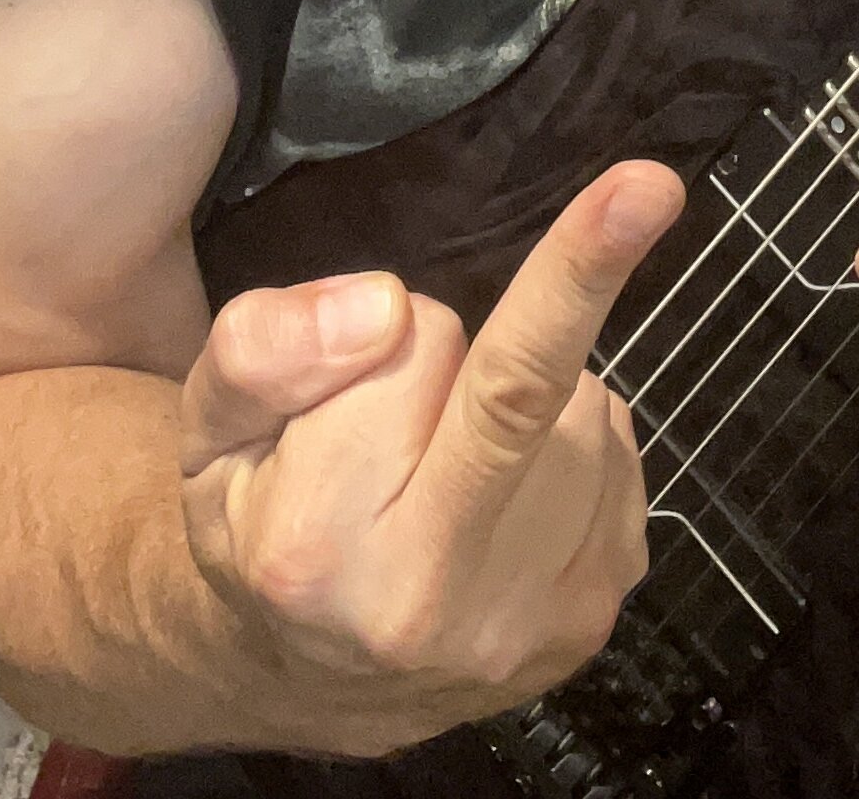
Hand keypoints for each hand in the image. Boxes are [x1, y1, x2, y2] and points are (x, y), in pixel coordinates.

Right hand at [178, 161, 683, 757]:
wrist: (313, 675)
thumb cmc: (261, 513)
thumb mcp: (209, 423)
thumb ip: (262, 349)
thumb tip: (381, 309)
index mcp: (319, 549)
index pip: (407, 352)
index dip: (389, 319)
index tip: (371, 322)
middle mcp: (432, 603)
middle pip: (524, 392)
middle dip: (584, 275)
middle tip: (648, 185)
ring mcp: (527, 625)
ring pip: (578, 415)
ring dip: (533, 397)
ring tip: (455, 447)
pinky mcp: (592, 618)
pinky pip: (618, 459)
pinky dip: (577, 439)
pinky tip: (514, 481)